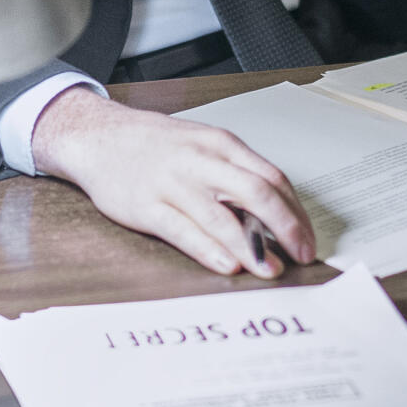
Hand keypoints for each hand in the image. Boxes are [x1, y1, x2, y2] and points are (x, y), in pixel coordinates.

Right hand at [30, 87, 315, 277]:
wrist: (98, 137)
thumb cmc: (155, 145)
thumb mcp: (202, 146)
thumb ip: (234, 174)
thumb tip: (274, 214)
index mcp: (220, 144)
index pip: (272, 178)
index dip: (295, 212)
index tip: (307, 238)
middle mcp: (201, 161)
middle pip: (257, 194)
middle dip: (286, 228)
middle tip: (302, 256)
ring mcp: (173, 184)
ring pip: (222, 217)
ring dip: (251, 247)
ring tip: (271, 270)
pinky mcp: (147, 206)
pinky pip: (184, 231)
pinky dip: (210, 250)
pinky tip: (229, 266)